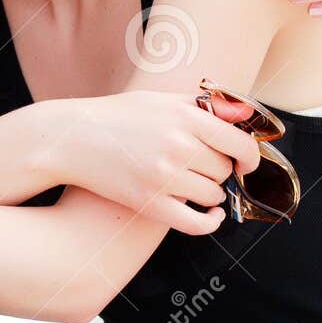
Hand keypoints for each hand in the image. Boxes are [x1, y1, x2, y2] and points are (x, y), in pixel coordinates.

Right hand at [59, 91, 260, 235]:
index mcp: (184, 117)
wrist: (70, 138)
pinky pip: (196, 223)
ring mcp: (164, 177)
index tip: (246, 162)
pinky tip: (211, 215)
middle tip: (198, 164)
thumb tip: (247, 114)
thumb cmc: (116, 116)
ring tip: (189, 181)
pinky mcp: (149, 203)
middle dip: (218, 169)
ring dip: (208, 192)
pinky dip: (210, 222)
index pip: (240, 144)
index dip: (250, 157)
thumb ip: (205, 104)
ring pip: (213, 195)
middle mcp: (178, 146)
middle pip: (225, 170)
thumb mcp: (159, 99)